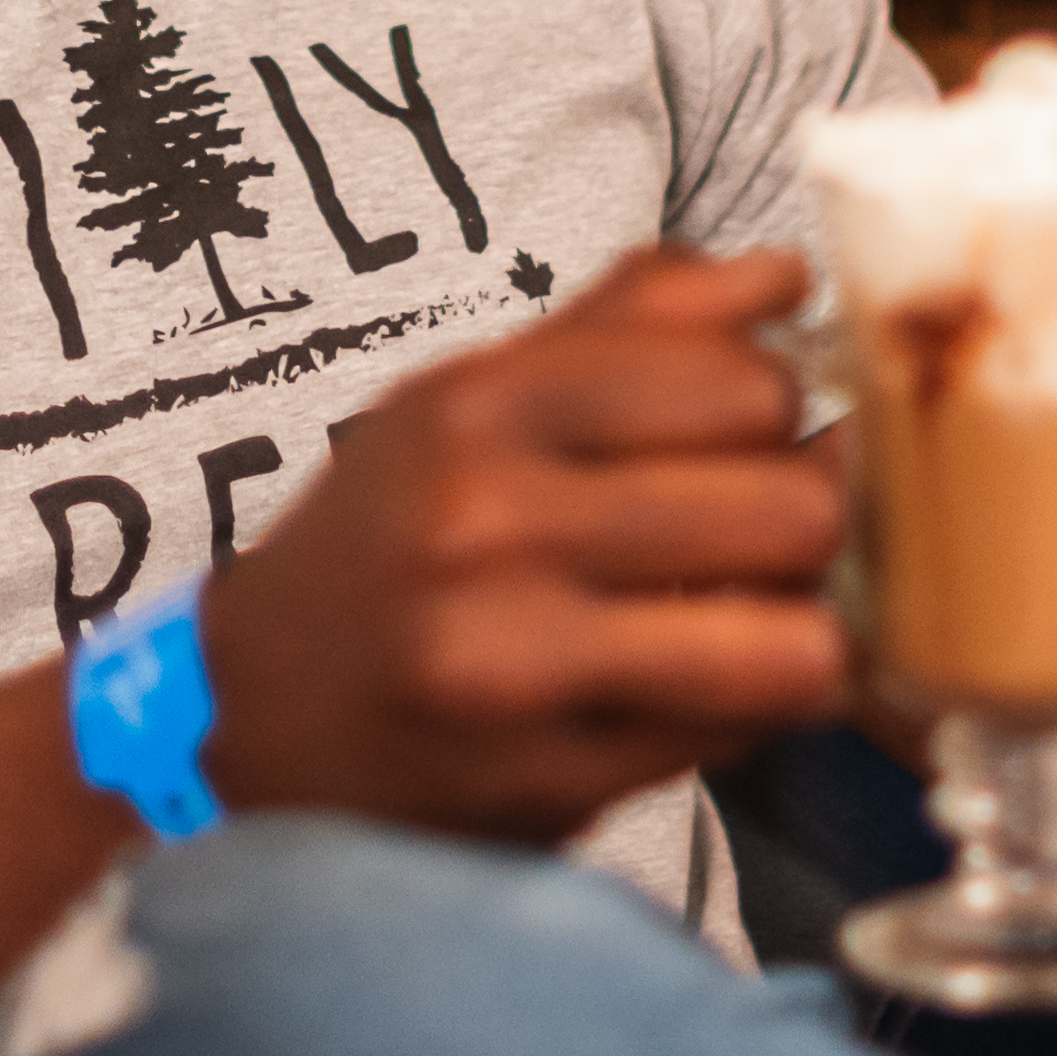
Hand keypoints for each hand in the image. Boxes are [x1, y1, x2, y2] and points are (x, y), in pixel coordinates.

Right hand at [197, 239, 848, 842]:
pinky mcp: (544, 780)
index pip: (744, 382)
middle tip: (773, 539)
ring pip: (791, 641)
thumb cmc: (387, 539)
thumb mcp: (472, 399)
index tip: (755, 439)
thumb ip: (631, 322)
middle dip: (811, 526)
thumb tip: (785, 275)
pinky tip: (689, 692)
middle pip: (793, 507)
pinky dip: (741, 716)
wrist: (245, 714)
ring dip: (803, 634)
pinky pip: (734, 739)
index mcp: (481, 405)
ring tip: (761, 621)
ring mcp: (514, 663)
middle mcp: (489, 523)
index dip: (781, 413)